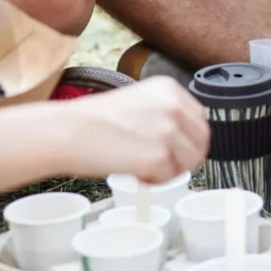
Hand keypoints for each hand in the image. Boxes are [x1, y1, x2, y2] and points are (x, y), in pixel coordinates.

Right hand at [58, 78, 210, 182]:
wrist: (70, 131)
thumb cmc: (95, 120)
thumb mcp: (139, 102)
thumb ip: (164, 113)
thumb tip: (184, 136)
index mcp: (169, 88)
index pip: (199, 118)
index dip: (189, 139)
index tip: (176, 149)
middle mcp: (173, 106)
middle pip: (201, 141)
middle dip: (186, 158)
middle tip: (163, 165)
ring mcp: (169, 131)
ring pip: (190, 162)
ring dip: (171, 171)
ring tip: (144, 168)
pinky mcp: (160, 156)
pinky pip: (169, 177)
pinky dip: (154, 181)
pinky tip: (135, 173)